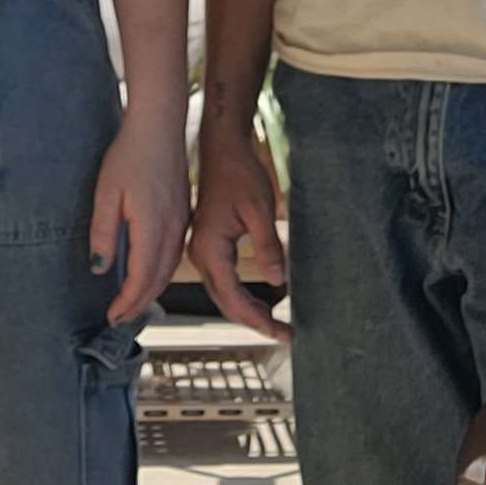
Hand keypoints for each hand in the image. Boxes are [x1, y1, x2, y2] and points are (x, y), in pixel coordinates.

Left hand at [90, 99, 191, 324]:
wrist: (160, 124)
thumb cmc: (130, 154)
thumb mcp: (106, 193)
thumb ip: (103, 232)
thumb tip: (99, 267)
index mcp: (152, 226)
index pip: (141, 277)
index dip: (127, 302)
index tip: (112, 316)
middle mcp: (172, 228)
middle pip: (159, 279)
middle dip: (139, 303)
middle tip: (119, 317)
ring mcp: (181, 220)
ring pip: (170, 268)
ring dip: (152, 289)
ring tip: (133, 301)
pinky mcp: (183, 212)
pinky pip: (175, 253)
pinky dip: (163, 272)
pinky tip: (151, 272)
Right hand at [186, 113, 288, 340]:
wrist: (222, 150)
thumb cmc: (240, 174)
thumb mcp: (260, 209)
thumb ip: (268, 247)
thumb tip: (277, 282)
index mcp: (210, 249)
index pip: (232, 299)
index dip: (258, 321)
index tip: (283, 334)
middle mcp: (200, 254)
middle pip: (225, 302)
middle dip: (255, 321)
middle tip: (286, 334)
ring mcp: (201, 250)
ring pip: (224, 293)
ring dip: (249, 310)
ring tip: (277, 322)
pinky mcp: (208, 245)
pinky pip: (224, 280)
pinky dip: (243, 294)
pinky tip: (264, 298)